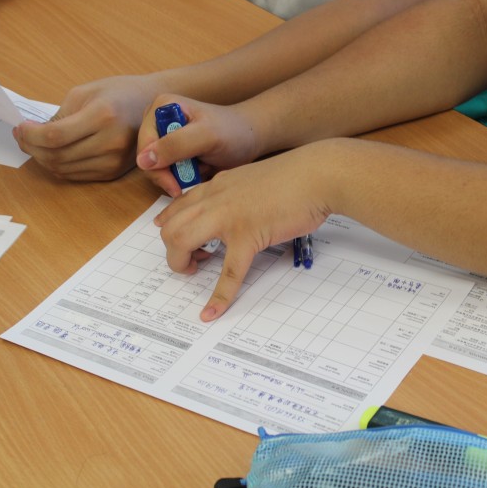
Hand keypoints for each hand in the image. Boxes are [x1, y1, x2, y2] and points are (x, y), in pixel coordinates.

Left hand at [14, 75, 156, 180]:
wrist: (153, 106)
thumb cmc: (119, 93)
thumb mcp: (85, 92)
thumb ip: (59, 115)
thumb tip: (33, 134)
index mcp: (103, 116)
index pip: (55, 136)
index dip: (30, 135)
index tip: (20, 128)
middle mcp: (111, 142)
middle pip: (57, 156)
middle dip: (31, 148)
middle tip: (23, 136)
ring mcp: (113, 160)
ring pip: (63, 169)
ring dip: (42, 159)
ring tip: (36, 144)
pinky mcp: (113, 172)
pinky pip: (75, 175)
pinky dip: (58, 166)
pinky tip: (54, 153)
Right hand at [136, 96, 263, 196]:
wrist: (249, 138)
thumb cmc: (233, 131)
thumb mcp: (207, 136)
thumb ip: (176, 144)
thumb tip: (143, 160)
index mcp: (161, 108)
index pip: (144, 145)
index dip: (156, 167)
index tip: (176, 185)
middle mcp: (158, 121)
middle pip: (147, 160)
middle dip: (168, 175)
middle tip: (190, 183)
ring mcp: (165, 138)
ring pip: (156, 170)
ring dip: (177, 177)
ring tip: (200, 172)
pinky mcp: (173, 152)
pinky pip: (168, 174)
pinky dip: (182, 179)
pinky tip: (199, 173)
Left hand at [154, 142, 333, 320]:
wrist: (319, 174)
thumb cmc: (298, 177)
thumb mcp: (257, 180)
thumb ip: (241, 193)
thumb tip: (240, 211)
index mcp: (220, 185)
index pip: (181, 204)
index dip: (170, 223)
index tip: (167, 234)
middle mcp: (217, 198)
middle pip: (172, 226)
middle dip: (172, 248)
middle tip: (191, 260)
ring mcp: (229, 217)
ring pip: (183, 241)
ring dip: (180, 263)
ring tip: (195, 271)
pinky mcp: (249, 235)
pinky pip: (229, 272)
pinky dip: (219, 296)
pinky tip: (212, 312)